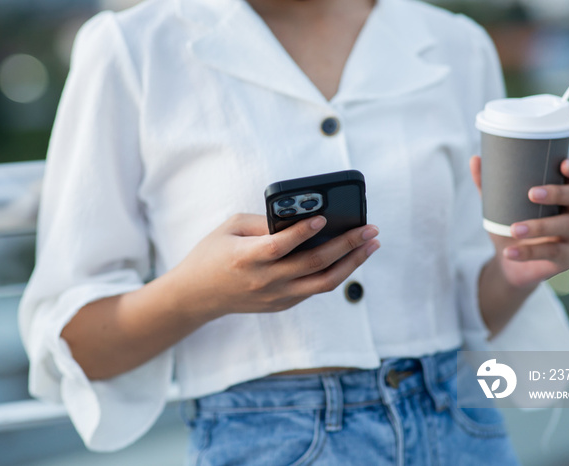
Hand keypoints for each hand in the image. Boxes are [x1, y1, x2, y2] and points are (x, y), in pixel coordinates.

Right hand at [169, 213, 379, 316]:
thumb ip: (263, 223)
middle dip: (346, 245)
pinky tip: (350, 257)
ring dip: (352, 263)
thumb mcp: (230, 228)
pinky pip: (315, 288)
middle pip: (313, 264)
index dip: (302, 232)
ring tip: (371, 245)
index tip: (324, 218)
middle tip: (369, 229)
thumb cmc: (213, 254)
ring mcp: (276, 296)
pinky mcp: (282, 304)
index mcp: (246, 258)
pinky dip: (336, 272)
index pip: (279, 246)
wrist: (197, 296)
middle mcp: (264, 281)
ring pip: (323, 282)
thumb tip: (301, 217)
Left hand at [470, 156, 568, 288]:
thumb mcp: (497, 205)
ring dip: (539, 226)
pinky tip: (509, 252)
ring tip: (513, 229)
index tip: (563, 164)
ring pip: (568, 225)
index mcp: (559, 194)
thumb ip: (488, 184)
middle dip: (559, 192)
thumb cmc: (508, 225)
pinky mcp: (567, 257)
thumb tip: (475, 159)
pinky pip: (552, 253)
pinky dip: (528, 253)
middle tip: (532, 194)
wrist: (508, 262)